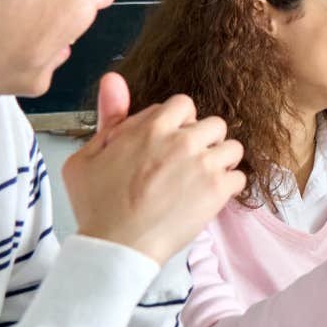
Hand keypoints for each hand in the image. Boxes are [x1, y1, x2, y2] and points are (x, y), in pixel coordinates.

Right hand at [62, 72, 245, 264]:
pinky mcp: (218, 190)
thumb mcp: (87, 156)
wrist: (115, 248)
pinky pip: (239, 177)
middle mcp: (182, 140)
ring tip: (202, 178)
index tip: (168, 143)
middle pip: (214, 123)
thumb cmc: (96, 205)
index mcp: (152, 127)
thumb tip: (113, 78)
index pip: (183, 104)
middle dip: (204, 140)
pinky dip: (228, 187)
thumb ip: (108, 117)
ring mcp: (203, 164)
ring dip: (221, 161)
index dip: (178, 123)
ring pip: (232, 147)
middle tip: (187, 163)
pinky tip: (209, 197)